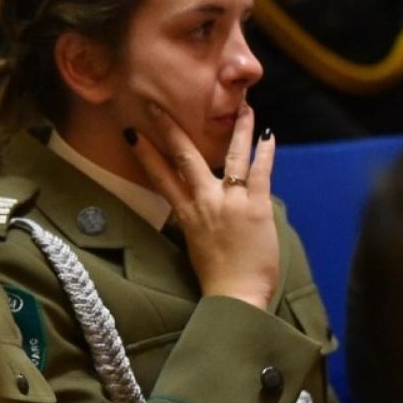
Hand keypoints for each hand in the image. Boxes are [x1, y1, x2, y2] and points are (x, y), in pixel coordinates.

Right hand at [128, 103, 280, 308]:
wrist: (235, 297)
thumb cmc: (217, 279)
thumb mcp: (196, 246)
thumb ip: (194, 222)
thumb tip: (194, 208)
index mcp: (186, 215)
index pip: (160, 178)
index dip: (145, 154)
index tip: (133, 133)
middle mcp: (204, 202)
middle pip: (185, 157)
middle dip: (171, 128)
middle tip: (160, 105)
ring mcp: (231, 202)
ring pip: (231, 156)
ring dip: (237, 129)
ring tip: (242, 108)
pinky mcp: (256, 206)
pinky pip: (260, 172)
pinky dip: (265, 152)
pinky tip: (268, 134)